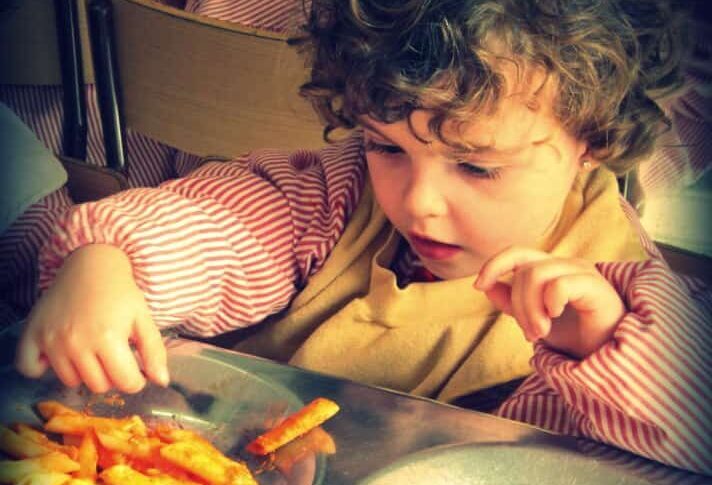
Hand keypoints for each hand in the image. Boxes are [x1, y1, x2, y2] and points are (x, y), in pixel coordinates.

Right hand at [16, 244, 168, 392]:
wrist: (91, 265)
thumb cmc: (120, 293)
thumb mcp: (144, 318)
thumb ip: (154, 351)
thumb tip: (162, 381)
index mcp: (108, 338)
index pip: (126, 382)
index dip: (136, 379)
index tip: (135, 368)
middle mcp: (77, 342)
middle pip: (98, 385)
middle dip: (111, 375)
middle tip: (112, 354)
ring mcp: (52, 340)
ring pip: (70, 381)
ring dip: (83, 372)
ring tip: (90, 348)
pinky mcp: (33, 334)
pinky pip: (29, 369)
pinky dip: (41, 368)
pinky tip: (59, 355)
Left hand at [474, 247, 625, 358]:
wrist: (606, 357)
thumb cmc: (575, 335)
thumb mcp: (534, 319)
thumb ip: (511, 302)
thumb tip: (485, 285)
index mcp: (550, 269)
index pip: (516, 253)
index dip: (494, 264)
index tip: (479, 285)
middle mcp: (565, 265)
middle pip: (524, 270)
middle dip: (518, 305)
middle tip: (530, 335)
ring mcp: (582, 272)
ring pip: (536, 275)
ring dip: (531, 310)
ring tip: (540, 333)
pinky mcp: (596, 286)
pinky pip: (558, 284)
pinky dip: (550, 302)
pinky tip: (555, 316)